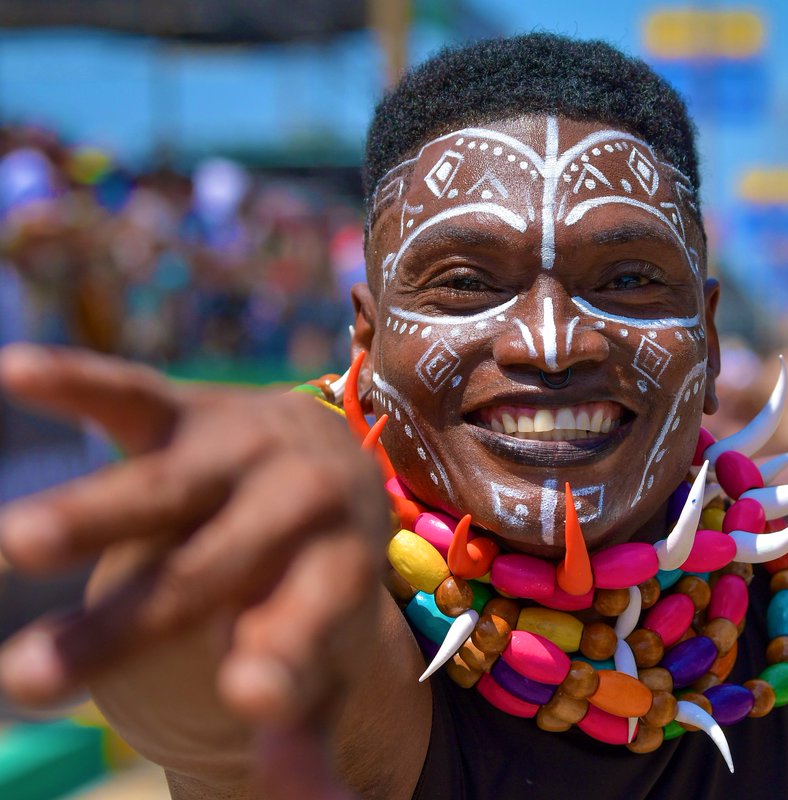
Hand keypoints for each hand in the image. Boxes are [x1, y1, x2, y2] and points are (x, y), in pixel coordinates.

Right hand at [0, 344, 389, 796]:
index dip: (282, 660)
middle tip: (28, 681)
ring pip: (161, 489)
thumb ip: (304, 727)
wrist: (331, 465)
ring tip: (15, 544)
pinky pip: (131, 392)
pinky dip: (77, 380)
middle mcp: (298, 505)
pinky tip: (16, 371)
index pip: (310, 624)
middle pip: (208, 572)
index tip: (252, 695)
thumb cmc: (311, 582)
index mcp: (336, 573)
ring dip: (89, 513)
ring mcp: (239, 454)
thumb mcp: (320, 653)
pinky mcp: (188, 411)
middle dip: (124, 625)